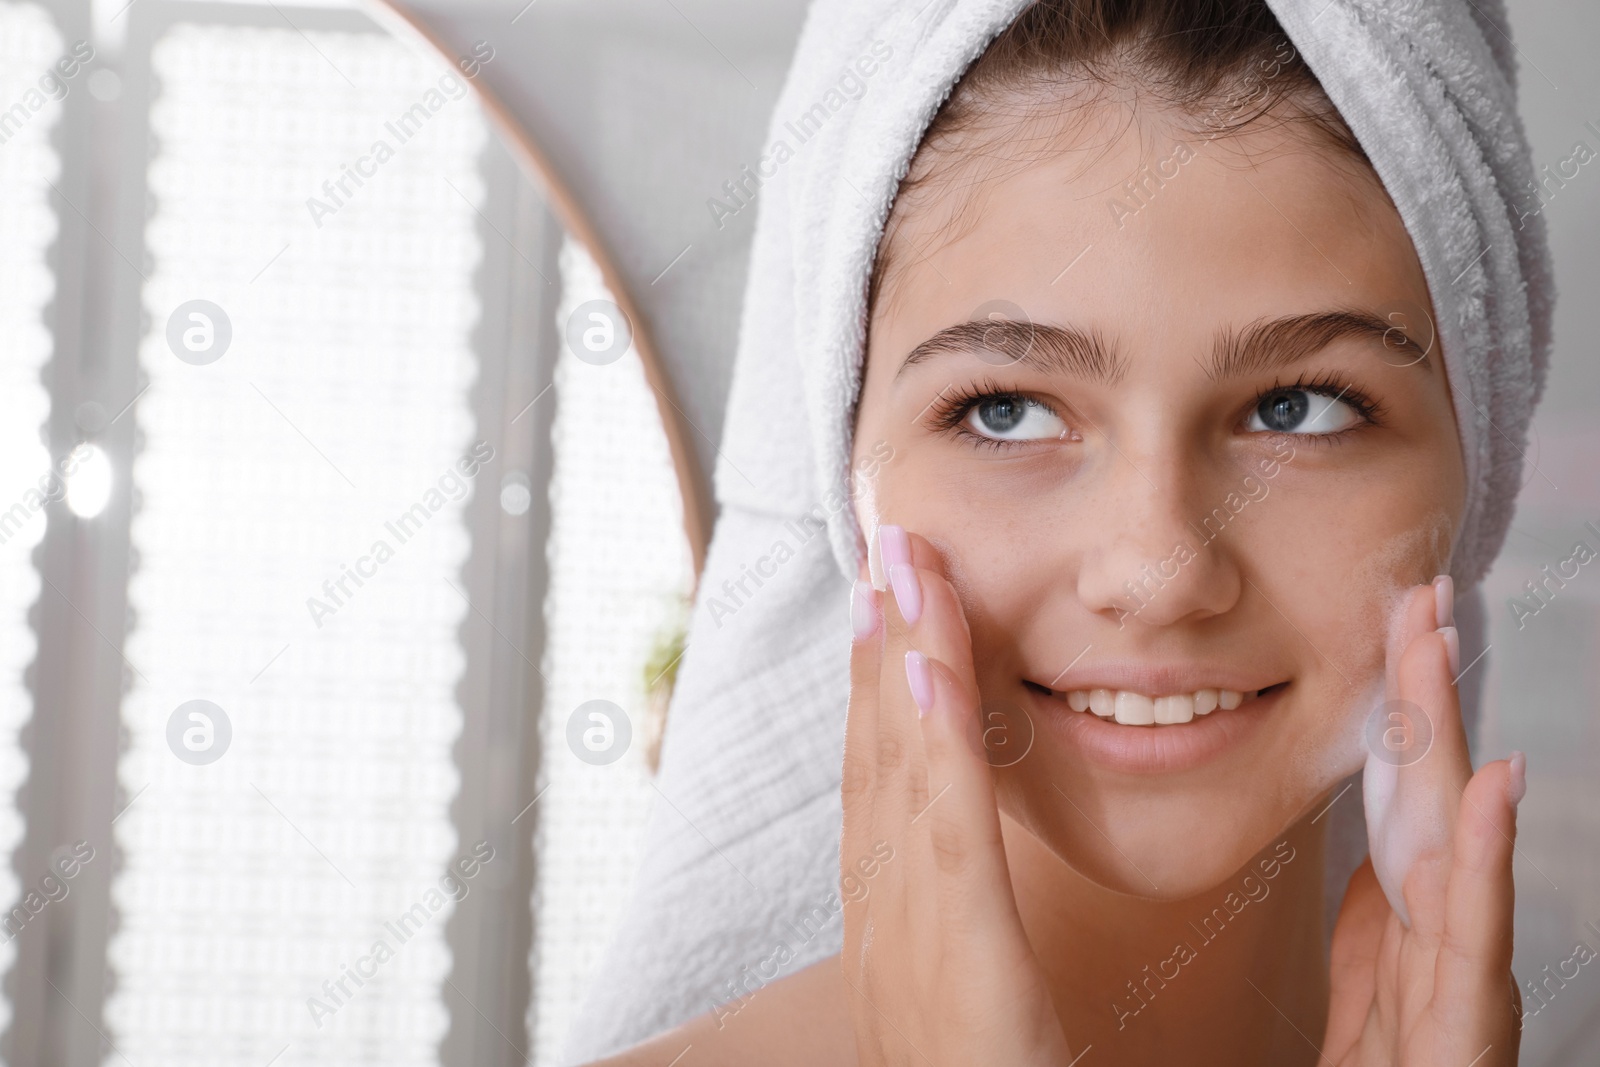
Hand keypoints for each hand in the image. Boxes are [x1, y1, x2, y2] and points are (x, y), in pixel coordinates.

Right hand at [840, 525, 1075, 1065]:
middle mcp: (888, 936)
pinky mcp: (958, 975)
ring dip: (899, 660)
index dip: (885, 692)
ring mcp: (908, 954)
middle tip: (888, 547)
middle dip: (881, 650)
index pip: (891, 795)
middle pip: (880, 768)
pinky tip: (926, 661)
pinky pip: (944, 835)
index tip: (893, 604)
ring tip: (903, 566)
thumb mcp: (987, 1014)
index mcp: (900, 942)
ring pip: (901, 779)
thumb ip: (974, 941)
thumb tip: (972, 877)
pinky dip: (929, 742)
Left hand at [1326, 578, 1524, 1064]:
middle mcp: (1453, 921)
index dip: (1403, 705)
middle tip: (1420, 594)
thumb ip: (1382, 909)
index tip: (1397, 620)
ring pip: (1456, 826)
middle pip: (1434, 784)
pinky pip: (1478, 921)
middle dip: (1427, 687)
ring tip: (1443, 644)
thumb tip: (1379, 840)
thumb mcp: (1376, 976)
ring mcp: (1468, 962)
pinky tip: (1495, 780)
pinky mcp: (1472, 1011)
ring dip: (1451, 730)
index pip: (1408, 787)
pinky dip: (1490, 847)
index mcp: (1422, 910)